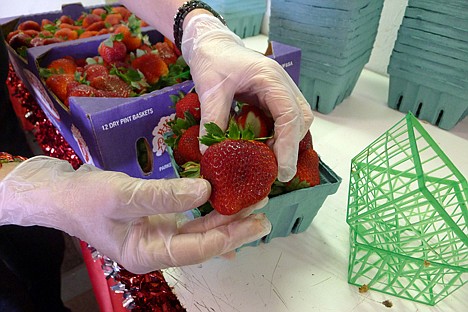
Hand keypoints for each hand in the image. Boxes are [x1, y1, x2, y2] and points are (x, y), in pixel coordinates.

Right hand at [0, 156, 270, 273]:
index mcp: (147, 253)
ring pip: (199, 231)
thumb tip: (207, 190)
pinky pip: (189, 221)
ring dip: (225, 218)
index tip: (256, 221)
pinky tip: (227, 210)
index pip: (196, 250)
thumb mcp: (123, 195)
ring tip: (253, 204)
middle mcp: (156, 249)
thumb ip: (165, 195)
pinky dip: (208, 214)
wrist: (60, 194)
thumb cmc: (85, 198)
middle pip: (203, 242)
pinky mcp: (157, 221)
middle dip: (234, 227)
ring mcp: (157, 236)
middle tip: (264, 211)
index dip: (228, 235)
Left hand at [181, 15, 313, 181]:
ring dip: (286, 142)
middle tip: (277, 172)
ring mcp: (280, 90)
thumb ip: (213, 120)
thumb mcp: (210, 90)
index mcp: (270, 78)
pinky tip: (264, 148)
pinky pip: (284, 119)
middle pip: (300, 119)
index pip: (289, 115)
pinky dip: (278, 136)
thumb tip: (209, 155)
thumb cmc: (212, 61)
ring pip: (296, 120)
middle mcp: (282, 84)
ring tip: (269, 162)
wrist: (212, 45)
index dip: (288, 145)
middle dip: (291, 147)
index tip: (283, 170)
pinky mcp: (273, 97)